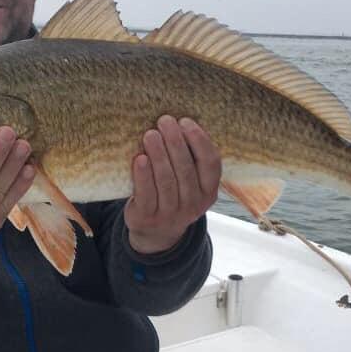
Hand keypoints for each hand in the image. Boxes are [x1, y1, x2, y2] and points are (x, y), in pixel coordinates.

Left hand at [125, 116, 220, 253]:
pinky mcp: (148, 217)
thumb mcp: (189, 182)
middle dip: (175, 142)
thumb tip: (177, 121)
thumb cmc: (173, 193)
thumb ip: (189, 158)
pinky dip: (143, 175)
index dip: (200, 141)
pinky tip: (139, 158)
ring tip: (150, 134)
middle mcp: (194, 204)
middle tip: (165, 120)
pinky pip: (146, 194)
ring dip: (159, 155)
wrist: (155, 231)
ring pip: (166, 181)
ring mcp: (171, 213)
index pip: (211, 163)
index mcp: (209, 191)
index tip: (185, 121)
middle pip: (186, 170)